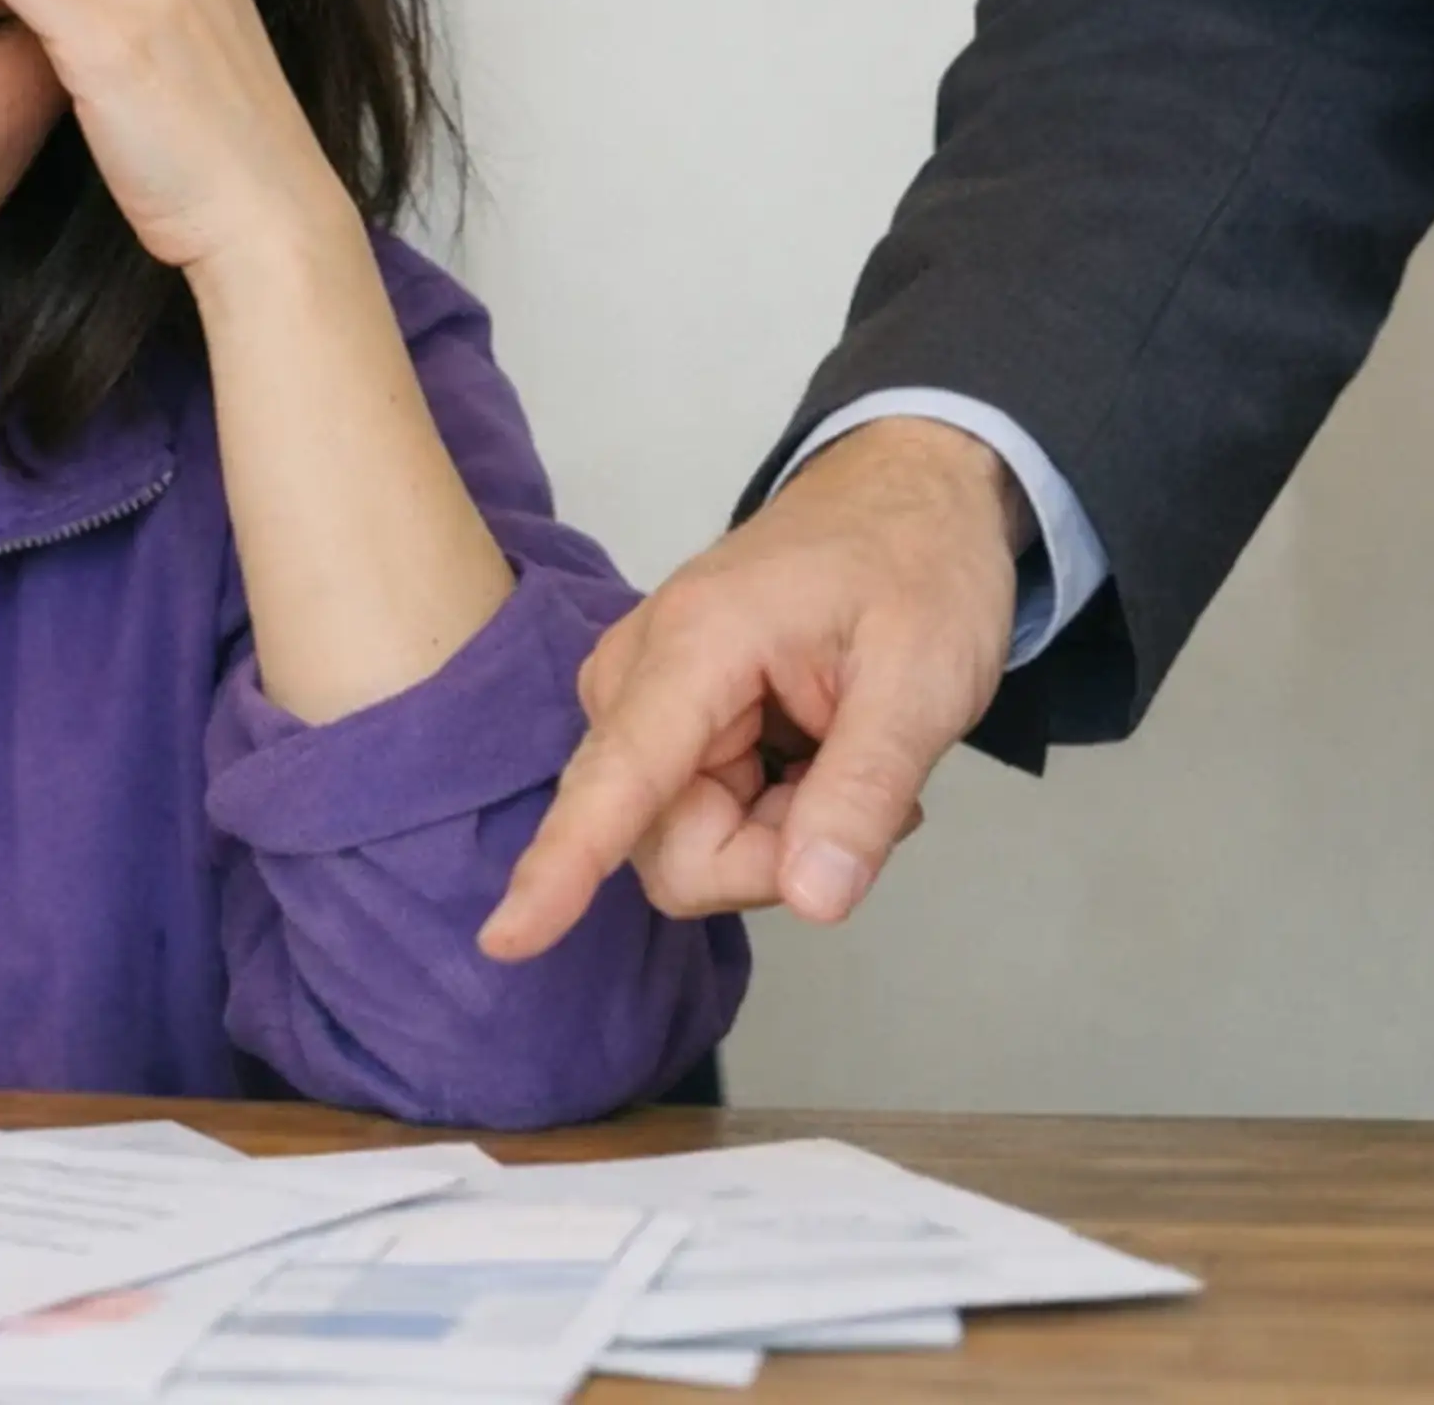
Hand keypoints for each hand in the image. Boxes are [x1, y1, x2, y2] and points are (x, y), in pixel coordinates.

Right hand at [477, 418, 1025, 956]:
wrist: (908, 493)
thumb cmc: (919, 566)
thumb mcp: (928, 678)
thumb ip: (866, 790)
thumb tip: (814, 900)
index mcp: (695, 649)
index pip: (617, 777)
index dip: (564, 866)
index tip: (506, 940)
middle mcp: (636, 677)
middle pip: (665, 845)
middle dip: (769, 855)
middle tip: (868, 790)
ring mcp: (639, 701)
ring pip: (681, 845)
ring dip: (775, 835)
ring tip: (846, 755)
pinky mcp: (656, 722)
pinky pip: (694, 821)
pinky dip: (768, 815)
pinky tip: (817, 756)